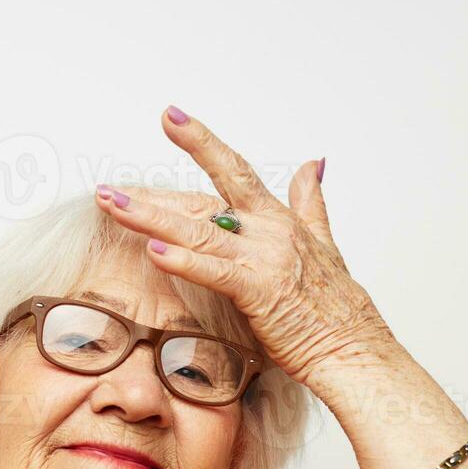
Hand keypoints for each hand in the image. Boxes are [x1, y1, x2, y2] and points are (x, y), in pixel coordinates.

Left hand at [94, 107, 400, 386]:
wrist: (358, 351)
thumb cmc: (336, 310)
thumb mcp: (325, 244)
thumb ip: (311, 202)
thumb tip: (314, 162)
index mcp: (280, 220)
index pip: (234, 172)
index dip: (201, 142)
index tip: (171, 117)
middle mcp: (271, 232)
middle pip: (204, 198)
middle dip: (153, 192)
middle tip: (110, 183)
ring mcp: (266, 260)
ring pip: (198, 231)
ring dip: (150, 218)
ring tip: (111, 205)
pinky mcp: (261, 293)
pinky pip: (214, 272)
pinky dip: (184, 261)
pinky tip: (153, 251)